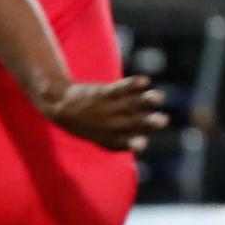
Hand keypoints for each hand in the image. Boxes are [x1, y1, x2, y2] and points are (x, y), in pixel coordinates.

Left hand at [39, 75, 168, 151]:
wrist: (61, 106)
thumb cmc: (88, 126)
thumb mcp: (101, 138)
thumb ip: (122, 139)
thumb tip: (144, 140)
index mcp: (109, 139)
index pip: (123, 142)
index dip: (134, 143)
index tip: (143, 143)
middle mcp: (109, 124)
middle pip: (132, 123)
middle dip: (148, 122)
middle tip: (163, 120)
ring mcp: (106, 108)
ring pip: (129, 104)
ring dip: (145, 100)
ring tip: (159, 97)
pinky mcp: (102, 93)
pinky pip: (118, 89)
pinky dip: (131, 85)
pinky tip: (144, 81)